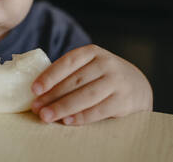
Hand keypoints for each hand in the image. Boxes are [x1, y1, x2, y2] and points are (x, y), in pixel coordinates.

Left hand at [30, 44, 151, 125]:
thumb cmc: (102, 77)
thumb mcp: (90, 67)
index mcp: (92, 52)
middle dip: (52, 96)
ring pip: (86, 95)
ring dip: (63, 107)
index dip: (50, 76)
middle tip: (36, 108)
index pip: (68, 62)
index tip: (34, 89)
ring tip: (47, 116)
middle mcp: (106, 63)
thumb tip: (39, 92)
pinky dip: (81, 116)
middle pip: (75, 81)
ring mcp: (117, 81)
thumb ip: (70, 74)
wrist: (138, 86)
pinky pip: (99, 109)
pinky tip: (67, 121)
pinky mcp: (124, 100)